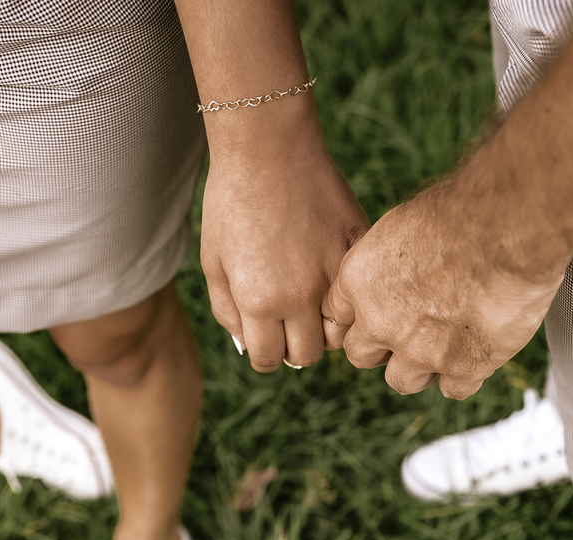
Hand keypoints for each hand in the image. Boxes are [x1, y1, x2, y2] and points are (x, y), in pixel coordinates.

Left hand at [200, 120, 368, 371]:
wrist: (268, 147)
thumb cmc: (231, 201)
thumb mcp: (213, 262)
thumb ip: (228, 311)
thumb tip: (249, 344)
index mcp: (260, 302)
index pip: (269, 359)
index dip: (264, 352)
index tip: (265, 337)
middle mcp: (301, 296)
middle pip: (308, 354)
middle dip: (295, 345)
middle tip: (289, 322)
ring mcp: (334, 273)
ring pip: (341, 331)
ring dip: (326, 326)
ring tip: (313, 302)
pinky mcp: (356, 248)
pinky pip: (359, 290)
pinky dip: (347, 293)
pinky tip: (330, 275)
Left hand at [322, 170, 572, 399]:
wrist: (509, 226)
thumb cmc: (463, 210)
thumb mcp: (404, 223)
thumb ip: (390, 260)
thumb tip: (397, 269)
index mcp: (358, 280)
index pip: (338, 316)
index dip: (360, 317)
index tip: (377, 314)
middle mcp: (381, 321)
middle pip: (363, 356)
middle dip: (383, 346)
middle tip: (412, 329)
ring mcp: (420, 351)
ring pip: (402, 381)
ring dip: (420, 367)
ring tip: (447, 342)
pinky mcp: (462, 368)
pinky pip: (453, 390)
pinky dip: (464, 375)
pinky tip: (477, 351)